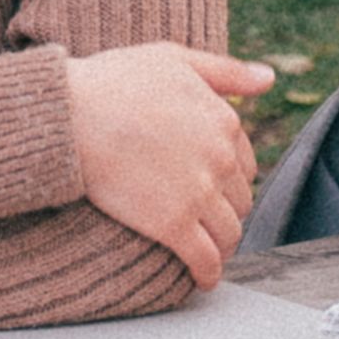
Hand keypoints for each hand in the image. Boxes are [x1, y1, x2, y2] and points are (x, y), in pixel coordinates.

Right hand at [57, 38, 280, 284]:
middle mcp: (220, 159)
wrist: (69, 115)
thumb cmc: (112, 81)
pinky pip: (205, 259)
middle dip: (226, 211)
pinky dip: (208, 273)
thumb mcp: (174, 59)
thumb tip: (269, 79)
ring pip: (229, 233)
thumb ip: (226, 71)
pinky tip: (202, 280)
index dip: (230, 178)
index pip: (245, 163)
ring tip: (208, 252)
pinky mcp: (173, 224)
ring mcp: (199, 194)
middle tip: (206, 221)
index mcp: (224, 121)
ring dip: (222, 246)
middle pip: (240, 200)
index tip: (215, 188)